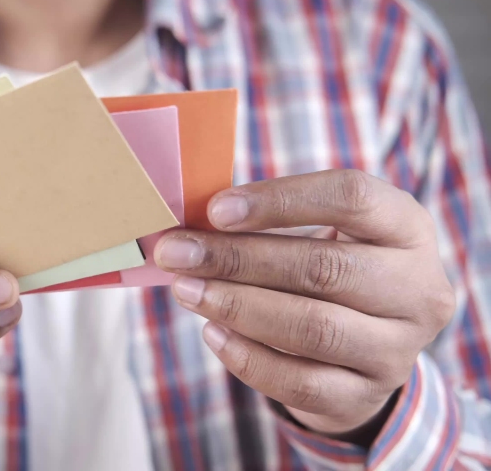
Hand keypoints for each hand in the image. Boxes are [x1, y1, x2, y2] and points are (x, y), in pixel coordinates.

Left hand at [156, 170, 454, 441]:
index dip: (281, 201)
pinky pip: (301, 382)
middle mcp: (417, 288)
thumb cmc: (328, 268)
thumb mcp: (319, 233)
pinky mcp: (365, 396)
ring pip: (314, 328)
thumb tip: (189, 231)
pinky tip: (212, 332)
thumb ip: (265, 225)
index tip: (216, 209)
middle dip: (239, 259)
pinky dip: (249, 357)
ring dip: (238, 306)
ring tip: (186, 290)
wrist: (366, 344)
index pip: (352, 197)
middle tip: (177, 253)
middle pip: (325, 268)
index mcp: (406, 228)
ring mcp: (396, 349)